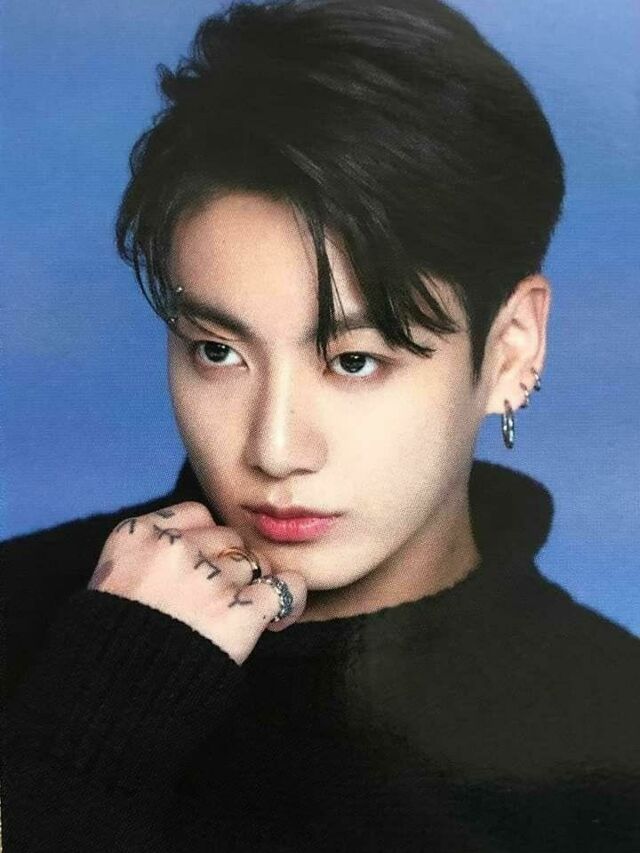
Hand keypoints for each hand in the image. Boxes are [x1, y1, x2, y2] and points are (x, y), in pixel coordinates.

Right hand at [87, 501, 307, 664]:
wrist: (106, 702)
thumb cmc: (109, 650)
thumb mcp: (112, 584)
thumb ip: (150, 559)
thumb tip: (201, 553)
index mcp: (136, 536)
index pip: (197, 515)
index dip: (207, 542)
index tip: (205, 564)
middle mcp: (173, 549)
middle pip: (228, 539)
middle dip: (230, 565)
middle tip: (219, 599)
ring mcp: (207, 579)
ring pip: (254, 564)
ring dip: (252, 587)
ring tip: (240, 616)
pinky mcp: (237, 612)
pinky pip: (285, 588)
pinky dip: (290, 601)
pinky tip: (280, 615)